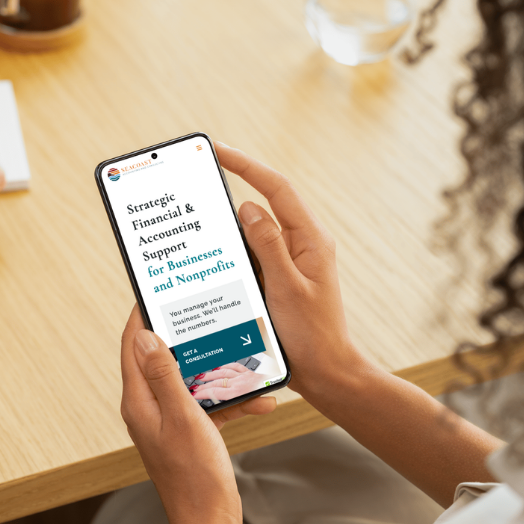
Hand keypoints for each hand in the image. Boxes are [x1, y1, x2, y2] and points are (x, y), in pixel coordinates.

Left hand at [120, 306, 274, 523]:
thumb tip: (143, 336)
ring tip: (239, 354)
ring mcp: (169, 418)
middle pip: (163, 358)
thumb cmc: (195, 477)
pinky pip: (209, 403)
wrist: (210, 520)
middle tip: (204, 312)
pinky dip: (231, 399)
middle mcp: (150, 406)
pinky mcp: (189, 429)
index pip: (132, 346)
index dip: (141, 316)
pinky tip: (259, 398)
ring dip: (217, 369)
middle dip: (186, 336)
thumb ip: (164, 376)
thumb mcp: (183, 418)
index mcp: (139, 401)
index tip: (156, 292)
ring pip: (191, 379)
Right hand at [214, 142, 365, 401]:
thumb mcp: (287, 288)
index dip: (246, 165)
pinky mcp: (279, 276)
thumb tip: (249, 207)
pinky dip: (233, 255)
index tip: (219, 151)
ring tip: (199, 231)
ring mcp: (290, 260)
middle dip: (232, 193)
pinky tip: (213, 263)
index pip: (276, 188)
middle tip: (197, 187)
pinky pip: (252, 256)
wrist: (325, 372)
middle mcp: (301, 243)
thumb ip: (268, 246)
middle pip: (264, 204)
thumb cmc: (312, 335)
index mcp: (310, 239)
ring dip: (229, 231)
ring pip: (254, 233)